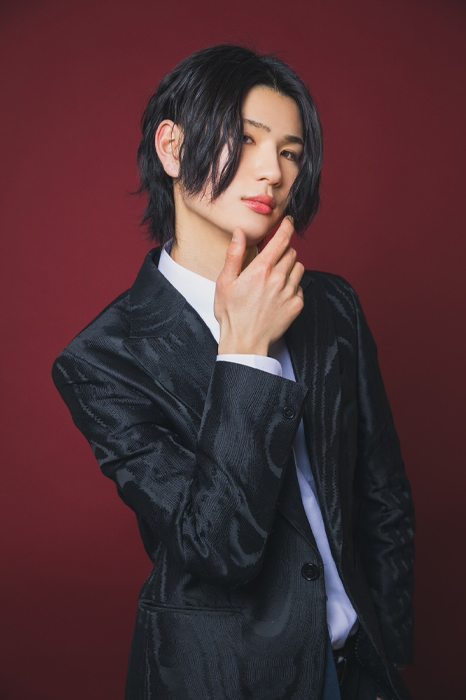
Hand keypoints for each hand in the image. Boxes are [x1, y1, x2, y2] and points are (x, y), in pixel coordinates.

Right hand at [215, 217, 304, 355]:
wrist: (245, 342)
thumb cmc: (232, 314)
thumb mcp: (225, 282)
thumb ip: (234, 254)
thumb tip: (240, 232)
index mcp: (262, 269)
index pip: (282, 239)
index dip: (287, 227)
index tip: (288, 222)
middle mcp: (279, 279)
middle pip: (292, 253)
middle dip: (284, 250)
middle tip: (272, 257)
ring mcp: (290, 293)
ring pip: (299, 268)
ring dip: (290, 267)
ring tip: (275, 277)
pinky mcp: (296, 305)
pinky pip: (300, 287)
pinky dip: (293, 286)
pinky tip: (279, 294)